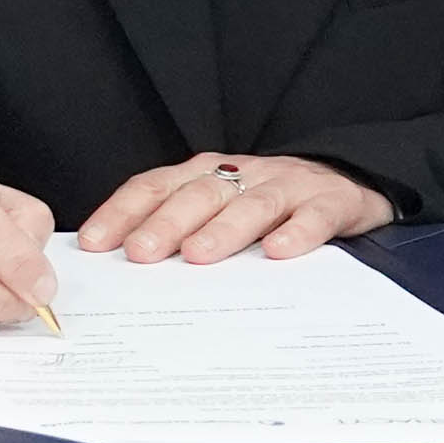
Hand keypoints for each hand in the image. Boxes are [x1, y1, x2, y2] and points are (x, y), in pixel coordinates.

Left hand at [81, 152, 390, 262]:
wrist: (350, 184)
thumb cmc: (270, 208)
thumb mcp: (220, 211)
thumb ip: (181, 231)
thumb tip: (123, 269)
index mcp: (205, 174)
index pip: (154, 186)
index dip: (121, 212)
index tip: (93, 244)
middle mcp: (241, 173)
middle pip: (198, 194)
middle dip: (165, 222)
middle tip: (141, 252)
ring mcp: (288, 185)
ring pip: (251, 203)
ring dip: (222, 229)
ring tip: (198, 256)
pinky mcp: (332, 201)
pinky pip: (314, 216)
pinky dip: (297, 232)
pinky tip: (279, 252)